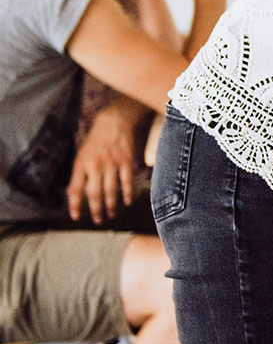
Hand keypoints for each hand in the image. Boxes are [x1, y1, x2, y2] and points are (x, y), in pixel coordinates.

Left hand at [67, 108, 138, 223]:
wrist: (114, 123)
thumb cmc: (96, 141)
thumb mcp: (81, 156)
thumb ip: (79, 175)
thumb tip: (74, 194)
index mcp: (82, 164)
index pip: (76, 189)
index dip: (75, 204)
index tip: (75, 216)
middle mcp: (96, 165)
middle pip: (95, 193)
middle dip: (95, 210)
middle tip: (97, 220)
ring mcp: (112, 164)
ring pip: (111, 190)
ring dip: (111, 205)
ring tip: (110, 215)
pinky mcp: (126, 162)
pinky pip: (126, 182)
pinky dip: (127, 193)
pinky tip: (127, 202)